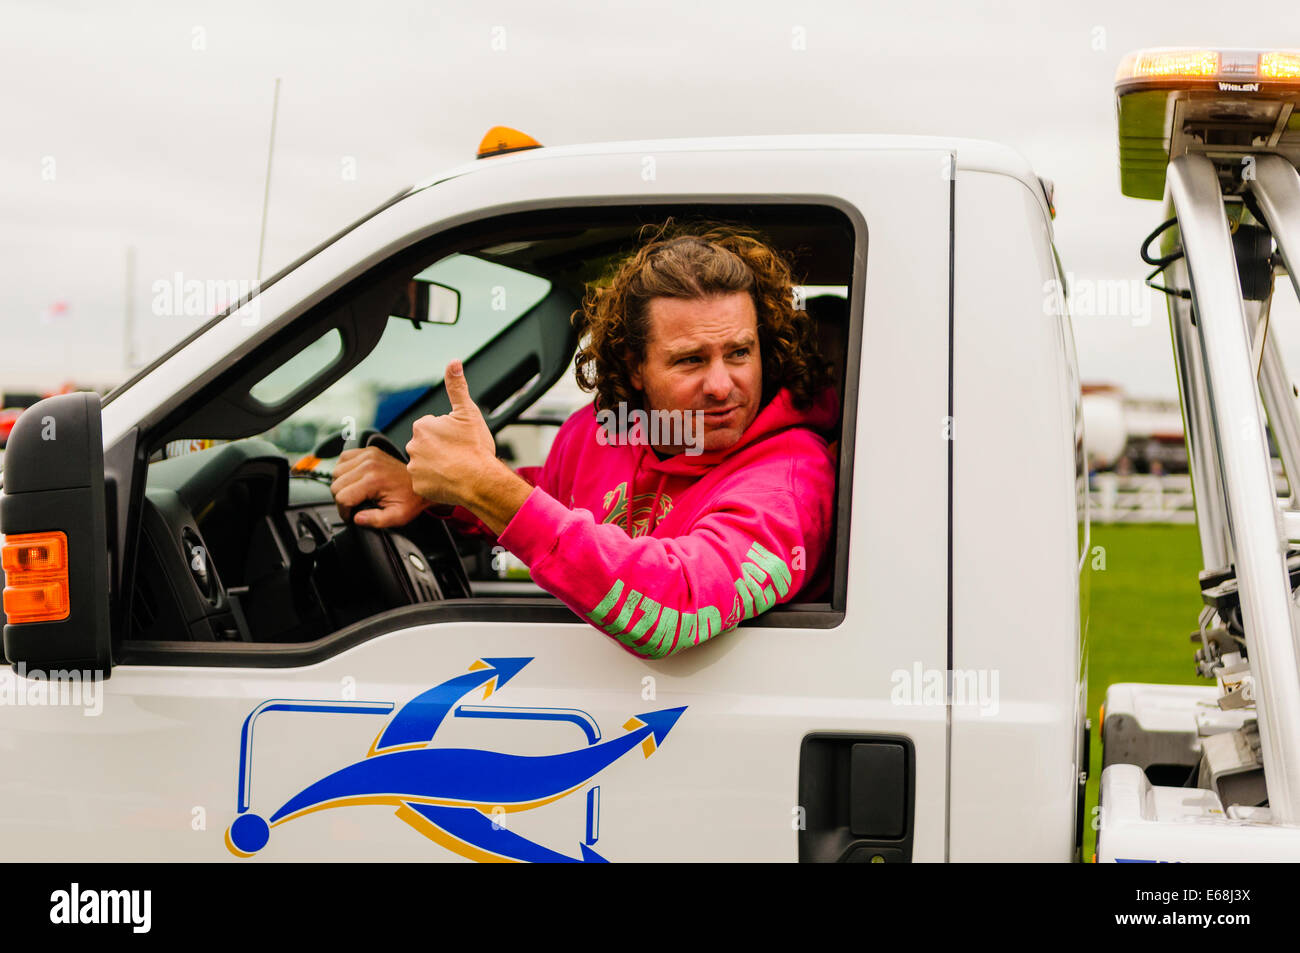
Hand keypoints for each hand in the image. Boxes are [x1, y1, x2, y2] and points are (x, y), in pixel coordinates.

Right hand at [330, 446, 429, 527]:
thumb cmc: (411, 499)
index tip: (351, 516)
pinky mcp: (368, 451)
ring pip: (336, 471)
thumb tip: (357, 518)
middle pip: (336, 485)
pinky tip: (353, 479)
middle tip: (352, 507)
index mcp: (374, 480)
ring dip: (341, 485)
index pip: (342, 497)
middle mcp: (369, 464)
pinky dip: (343, 470)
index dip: (344, 512)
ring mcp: (368, 455)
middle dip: (341, 500)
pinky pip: (343, 459)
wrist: (422, 483)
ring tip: (353, 493)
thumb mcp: (397, 517)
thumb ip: (375, 520)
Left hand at [405, 360, 501, 508]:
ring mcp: (414, 467)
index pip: (432, 426)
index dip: (448, 432)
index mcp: (423, 426)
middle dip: (440, 448)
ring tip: (457, 468)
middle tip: (459, 454)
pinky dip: (436, 482)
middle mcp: (413, 446)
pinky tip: (450, 480)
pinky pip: (425, 482)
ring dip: (438, 465)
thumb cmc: (475, 448)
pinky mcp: (418, 486)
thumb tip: (453, 363)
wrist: (480, 481)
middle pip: (427, 444)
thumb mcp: (468, 412)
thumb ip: (457, 387)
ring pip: (426, 463)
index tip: (460, 439)